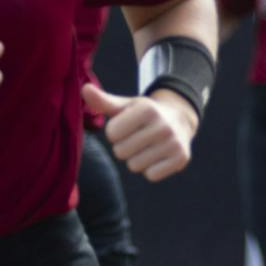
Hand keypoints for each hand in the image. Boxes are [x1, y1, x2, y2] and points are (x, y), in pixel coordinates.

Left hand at [83, 83, 197, 181]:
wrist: (180, 120)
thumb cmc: (144, 114)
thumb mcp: (125, 106)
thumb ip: (103, 101)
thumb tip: (85, 89)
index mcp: (147, 110)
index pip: (111, 133)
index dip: (116, 132)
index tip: (128, 126)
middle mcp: (163, 126)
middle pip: (121, 152)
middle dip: (125, 147)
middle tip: (138, 138)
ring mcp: (174, 143)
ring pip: (135, 166)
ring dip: (137, 159)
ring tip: (148, 146)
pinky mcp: (181, 158)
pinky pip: (151, 175)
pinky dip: (151, 169)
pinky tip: (158, 156)